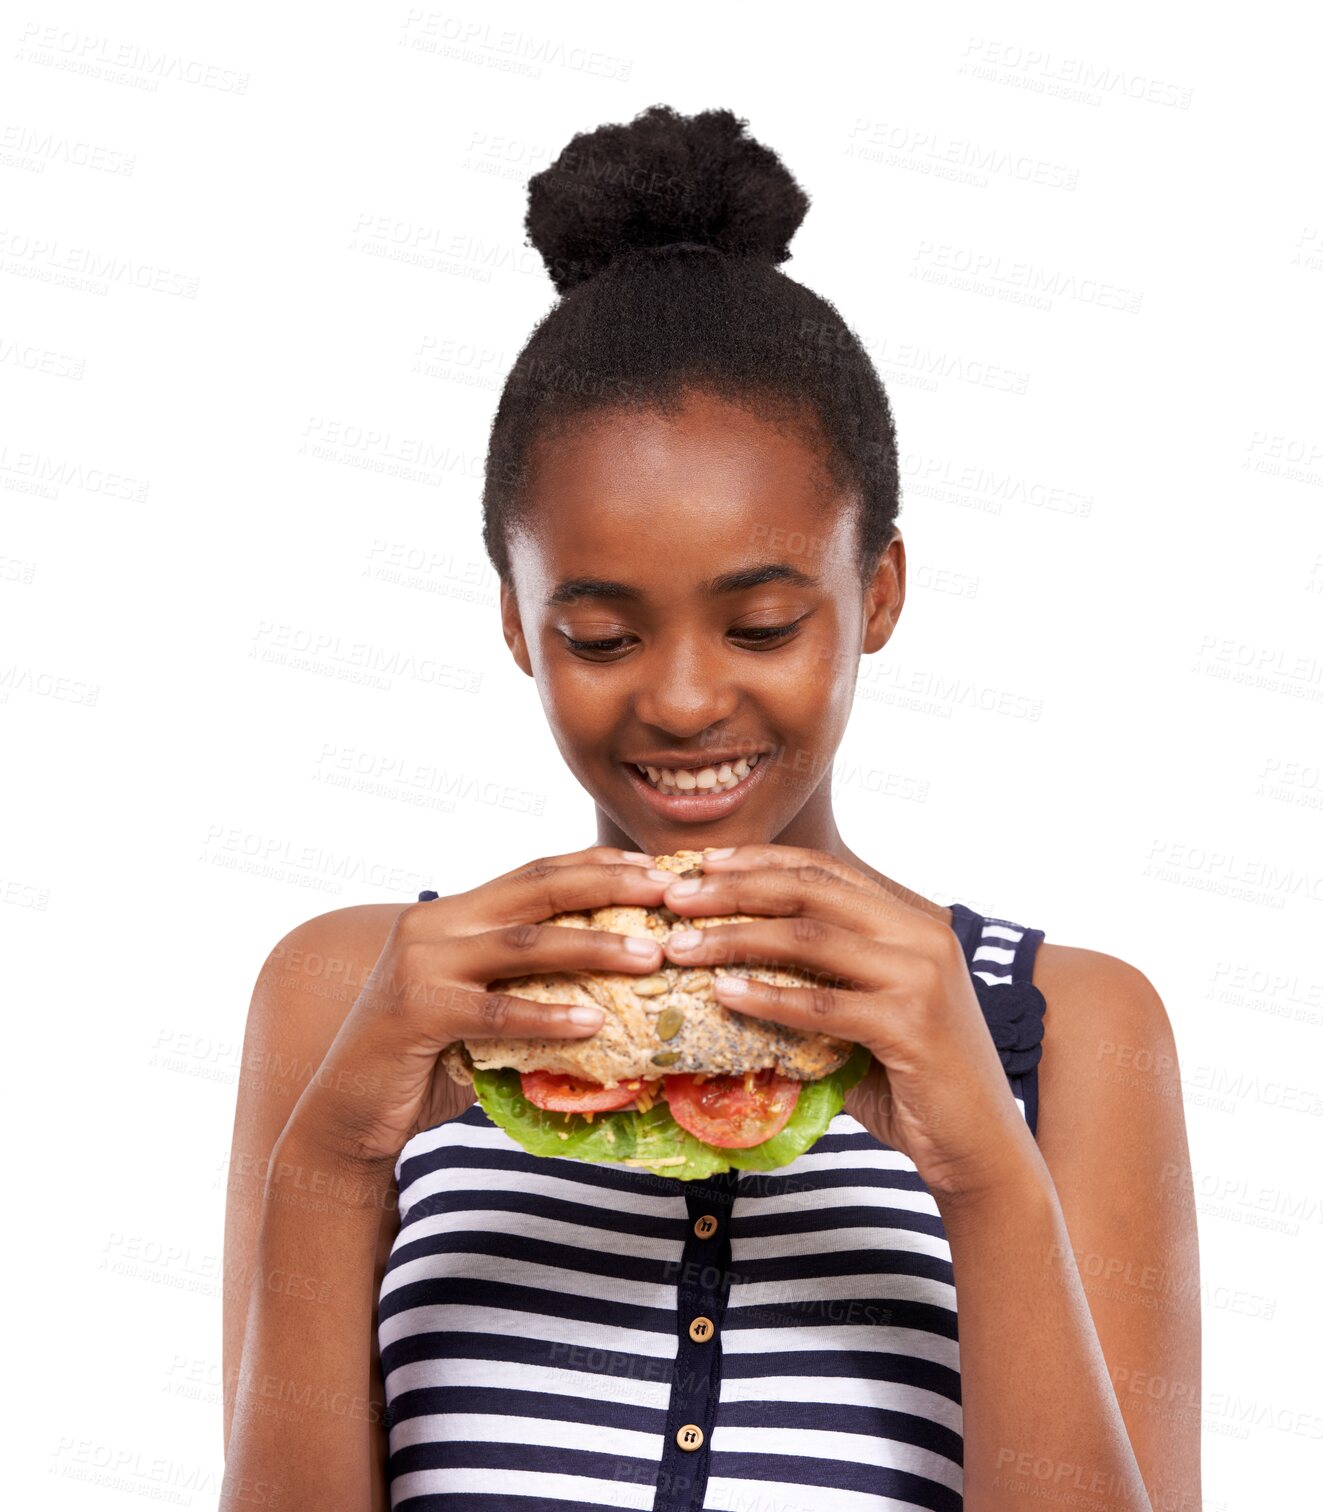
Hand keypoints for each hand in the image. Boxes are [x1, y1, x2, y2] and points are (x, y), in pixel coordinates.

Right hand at [288, 846, 673, 1167]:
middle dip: (610, 885)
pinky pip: (496, 1011)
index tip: (658, 868)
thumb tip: (616, 992)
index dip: (598, 865)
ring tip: (651, 955)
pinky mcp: (418, 1011)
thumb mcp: (482, 1009)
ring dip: (595, 945)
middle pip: (537, 888)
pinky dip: (549, 1016)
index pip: (537, 871)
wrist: (344, 1112)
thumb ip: (528, 987)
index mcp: (455, 913)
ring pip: (524, 942)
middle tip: (670, 893)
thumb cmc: (424, 1063)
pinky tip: (595, 1024)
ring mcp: (422, 964)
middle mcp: (436, 924)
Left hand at [660, 843, 1043, 1206]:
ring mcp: (920, 975)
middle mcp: (922, 933)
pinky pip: (821, 1003)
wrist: (980, 1148)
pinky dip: (766, 996)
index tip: (701, 863)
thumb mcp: (867, 1014)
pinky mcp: (911, 1024)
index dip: (758, 860)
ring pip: (809, 936)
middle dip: (734, 887)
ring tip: (681, 945)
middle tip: (674, 895)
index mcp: (912, 919)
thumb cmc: (914, 1084)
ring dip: (735, 936)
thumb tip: (728, 973)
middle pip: (810, 888)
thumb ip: (818, 983)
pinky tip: (722, 992)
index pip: (824, 868)